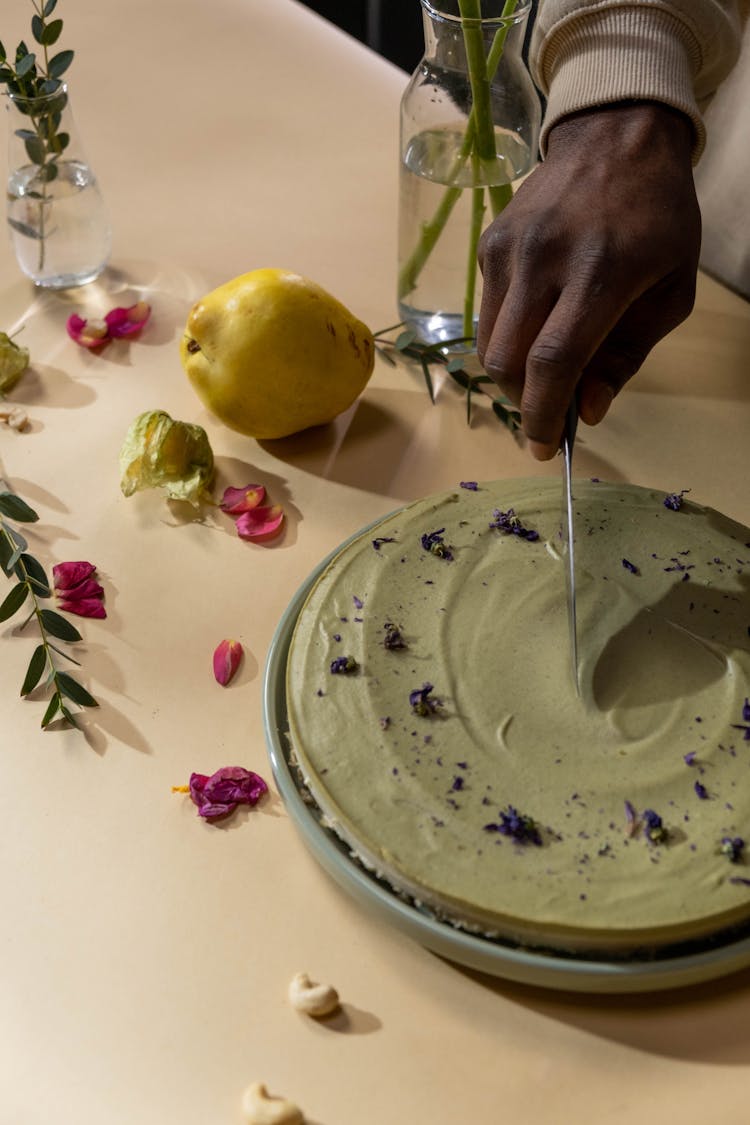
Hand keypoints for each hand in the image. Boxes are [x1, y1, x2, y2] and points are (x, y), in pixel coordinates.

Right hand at [477, 102, 700, 458]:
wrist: (617, 137)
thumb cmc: (657, 218)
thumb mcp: (671, 290)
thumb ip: (628, 356)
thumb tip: (587, 412)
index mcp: (602, 272)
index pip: (553, 361)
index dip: (544, 415)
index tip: (545, 447)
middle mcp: (546, 259)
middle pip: (508, 362)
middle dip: (524, 403)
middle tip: (548, 412)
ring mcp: (510, 249)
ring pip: (489, 343)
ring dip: (512, 375)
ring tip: (543, 373)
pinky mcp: (489, 244)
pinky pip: (488, 313)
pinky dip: (508, 337)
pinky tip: (536, 324)